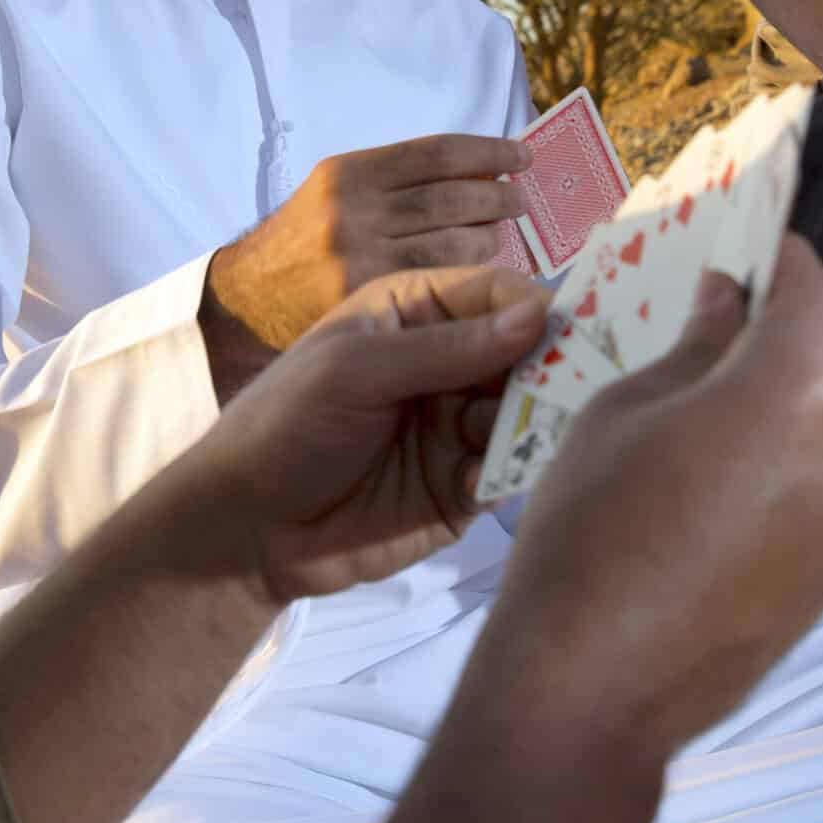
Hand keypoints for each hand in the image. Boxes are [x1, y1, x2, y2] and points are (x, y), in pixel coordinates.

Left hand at [183, 265, 548, 607]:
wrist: (247, 529)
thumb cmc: (286, 424)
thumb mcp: (355, 370)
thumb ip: (447, 347)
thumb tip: (538, 316)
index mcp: (415, 313)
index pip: (495, 293)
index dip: (535, 306)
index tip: (571, 329)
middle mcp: (447, 364)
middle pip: (526, 352)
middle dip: (551, 367)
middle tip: (575, 385)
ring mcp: (458, 426)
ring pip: (525, 412)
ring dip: (531, 421)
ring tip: (519, 435)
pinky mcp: (462, 487)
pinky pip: (507, 471)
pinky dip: (507, 472)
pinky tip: (479, 481)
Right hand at [200, 134, 528, 392]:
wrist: (249, 303)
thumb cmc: (307, 243)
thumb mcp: (339, 194)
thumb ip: (399, 182)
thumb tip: (483, 167)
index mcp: (349, 173)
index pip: (437, 152)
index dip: (489, 150)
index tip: (522, 155)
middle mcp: (353, 212)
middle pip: (453, 196)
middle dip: (498, 196)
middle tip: (519, 200)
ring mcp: (360, 261)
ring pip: (455, 243)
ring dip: (491, 237)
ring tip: (502, 234)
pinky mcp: (368, 304)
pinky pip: (441, 283)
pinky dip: (471, 273)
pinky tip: (482, 270)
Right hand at [476, 236, 822, 761]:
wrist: (591, 687)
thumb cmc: (590, 532)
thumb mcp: (622, 413)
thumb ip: (692, 349)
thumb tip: (726, 302)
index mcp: (790, 395)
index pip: (811, 294)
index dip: (785, 261)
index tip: (758, 246)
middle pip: (808, 377)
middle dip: (755, 362)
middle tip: (688, 362)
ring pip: (805, 446)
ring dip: (758, 434)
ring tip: (677, 460)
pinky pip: (803, 507)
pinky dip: (763, 495)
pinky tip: (694, 523)